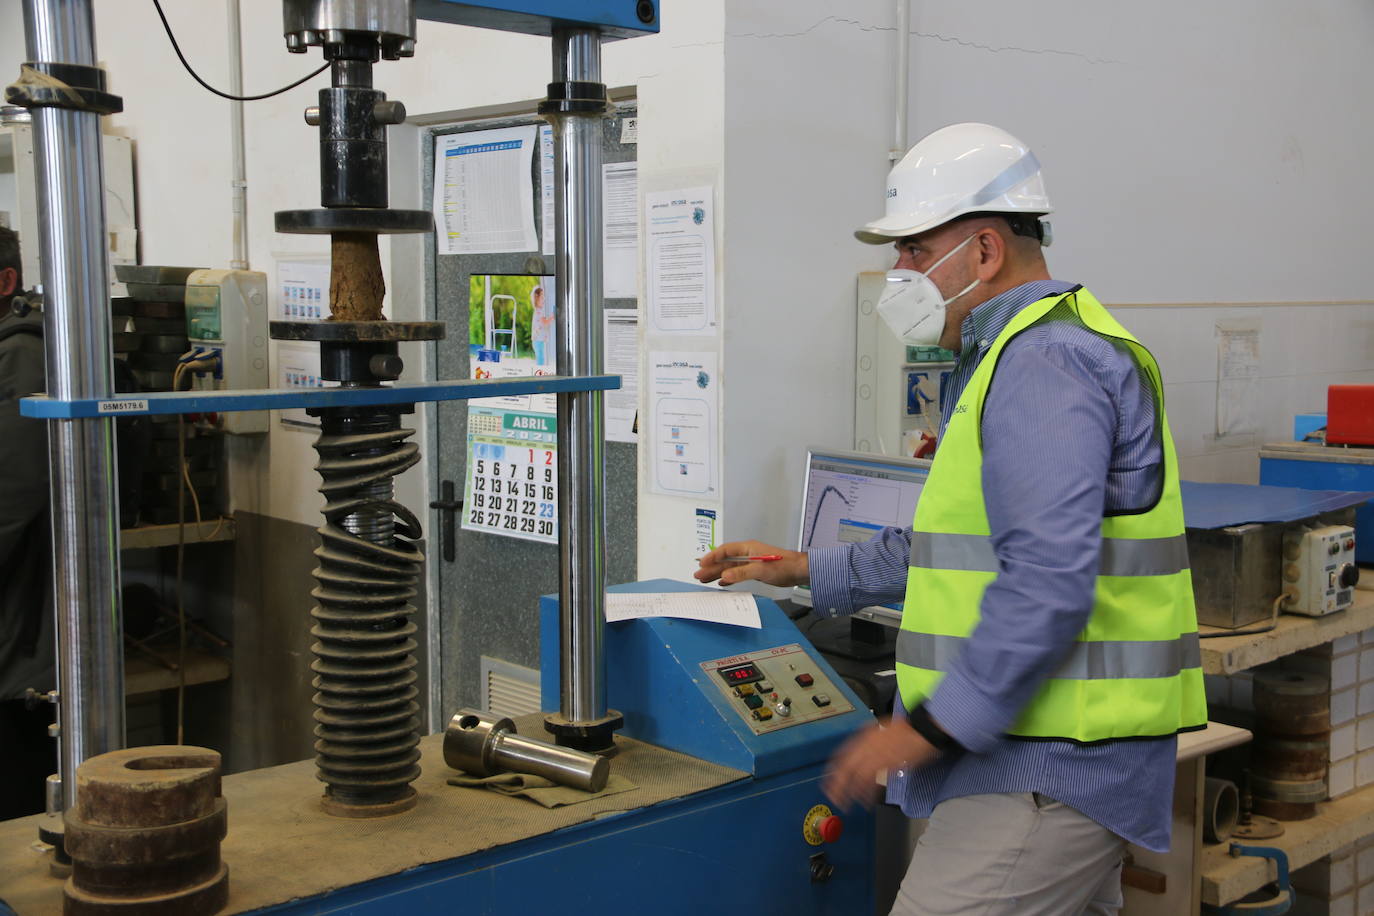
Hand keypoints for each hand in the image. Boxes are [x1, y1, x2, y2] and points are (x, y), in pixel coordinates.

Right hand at [694, 540, 808, 587]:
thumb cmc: (784, 566)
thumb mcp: (761, 569)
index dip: (712, 556)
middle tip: (698, 574)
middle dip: (711, 567)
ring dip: (717, 573)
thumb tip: (725, 575)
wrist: (799, 571)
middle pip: (725, 560)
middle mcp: (748, 554)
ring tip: (704, 579)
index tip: (702, 563)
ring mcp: (751, 562)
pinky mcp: (755, 571)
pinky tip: (722, 582)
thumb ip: (742, 572)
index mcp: (748, 548)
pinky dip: (728, 578)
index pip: (725, 551)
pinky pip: (737, 573)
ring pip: (729, 567)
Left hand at [821, 716, 939, 810]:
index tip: (828, 781)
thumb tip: (861, 754)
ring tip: (845, 804)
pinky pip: (871, 782)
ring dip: (848, 792)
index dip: (832, 770)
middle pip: (844, 768)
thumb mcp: (881, 731)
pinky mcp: (886, 765)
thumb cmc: (906, 730)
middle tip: (833, 796)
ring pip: (855, 777)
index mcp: (863, 736)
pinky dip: (865, 794)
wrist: (922, 729)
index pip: (840, 755)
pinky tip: (864, 802)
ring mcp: (876, 754)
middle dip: (836, 785)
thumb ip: (868, 743)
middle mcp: (865, 745)